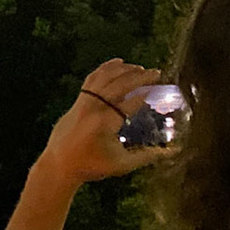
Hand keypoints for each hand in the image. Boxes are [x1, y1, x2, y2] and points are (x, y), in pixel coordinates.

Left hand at [34, 59, 172, 188]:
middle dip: (139, 77)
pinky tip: (118, 63)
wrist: (59, 165)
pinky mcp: (77, 101)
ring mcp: (83, 103)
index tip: (159, 88)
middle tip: (156, 73)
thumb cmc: (91, 166)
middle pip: (119, 85)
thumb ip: (146, 157)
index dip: (145, 94)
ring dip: (123, 70)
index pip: (129, 103)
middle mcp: (92, 109)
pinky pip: (92, 79)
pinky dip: (105, 68)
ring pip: (104, 77)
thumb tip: (171, 152)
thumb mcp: (121, 164)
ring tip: (140, 68)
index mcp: (104, 123)